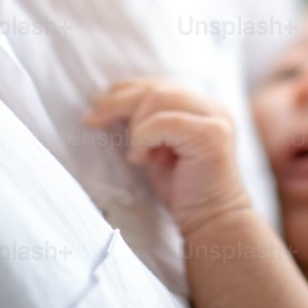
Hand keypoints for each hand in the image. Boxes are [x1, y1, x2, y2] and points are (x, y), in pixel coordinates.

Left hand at [82, 79, 252, 236]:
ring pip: (159, 98)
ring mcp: (215, 117)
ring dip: (135, 125)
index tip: (97, 103)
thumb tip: (106, 102)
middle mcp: (212, 106)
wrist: (212, 222)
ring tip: (134, 154)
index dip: (126, 90)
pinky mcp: (212, 134)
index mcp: (201, 106)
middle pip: (156, 88)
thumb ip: (146, 123)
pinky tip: (141, 158)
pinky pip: (165, 121)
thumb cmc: (183, 190)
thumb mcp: (159, 149)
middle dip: (119, 101)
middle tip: (92, 118)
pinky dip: (144, 136)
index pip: (158, 84)